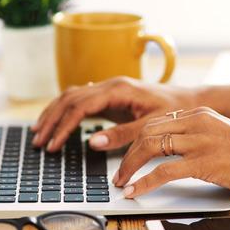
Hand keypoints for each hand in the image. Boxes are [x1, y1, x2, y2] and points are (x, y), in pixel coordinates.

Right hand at [31, 76, 198, 151]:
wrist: (190, 101)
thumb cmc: (175, 111)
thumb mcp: (151, 126)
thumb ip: (123, 135)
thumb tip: (93, 142)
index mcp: (119, 89)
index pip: (80, 106)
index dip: (63, 126)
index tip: (53, 145)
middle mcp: (111, 85)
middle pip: (70, 98)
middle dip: (51, 120)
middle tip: (38, 141)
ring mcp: (110, 89)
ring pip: (72, 96)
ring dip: (54, 113)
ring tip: (40, 132)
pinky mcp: (111, 96)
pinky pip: (81, 100)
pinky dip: (66, 110)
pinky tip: (57, 121)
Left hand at [114, 107, 229, 198]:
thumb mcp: (222, 135)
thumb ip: (198, 137)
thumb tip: (171, 153)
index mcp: (200, 114)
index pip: (156, 122)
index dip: (135, 140)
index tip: (126, 155)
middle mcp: (197, 122)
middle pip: (148, 132)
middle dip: (127, 154)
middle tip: (118, 173)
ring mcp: (201, 141)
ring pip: (150, 147)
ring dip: (129, 167)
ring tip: (121, 183)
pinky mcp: (205, 162)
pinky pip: (163, 171)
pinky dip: (144, 182)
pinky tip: (135, 191)